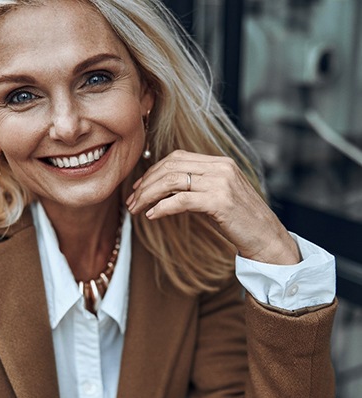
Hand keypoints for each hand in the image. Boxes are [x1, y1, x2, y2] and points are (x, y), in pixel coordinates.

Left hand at [127, 150, 300, 264]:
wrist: (267, 239)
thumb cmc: (240, 221)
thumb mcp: (217, 196)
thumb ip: (196, 186)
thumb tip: (163, 189)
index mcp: (220, 163)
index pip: (177, 158)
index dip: (153, 171)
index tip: (138, 187)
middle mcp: (221, 168)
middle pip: (171, 167)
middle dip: (146, 184)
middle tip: (131, 202)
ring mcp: (222, 183)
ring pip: (172, 181)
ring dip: (148, 196)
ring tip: (136, 209)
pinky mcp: (220, 202)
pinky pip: (181, 200)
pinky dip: (162, 207)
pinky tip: (152, 215)